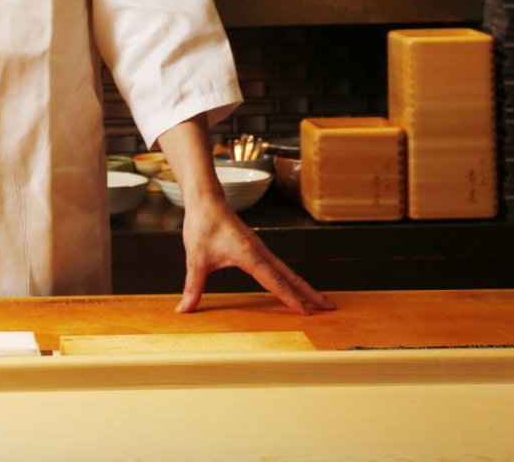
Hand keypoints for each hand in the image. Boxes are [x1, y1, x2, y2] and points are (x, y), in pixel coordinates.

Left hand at [176, 195, 334, 315]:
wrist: (206, 200)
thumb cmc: (202, 225)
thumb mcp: (196, 258)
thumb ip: (193, 286)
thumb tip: (184, 309)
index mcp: (249, 255)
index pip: (274, 281)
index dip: (290, 297)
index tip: (306, 312)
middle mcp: (260, 251)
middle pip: (290, 276)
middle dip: (309, 293)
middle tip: (329, 307)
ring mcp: (261, 249)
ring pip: (287, 271)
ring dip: (303, 285)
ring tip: (319, 300)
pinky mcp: (257, 248)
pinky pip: (279, 266)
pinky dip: (291, 278)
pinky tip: (293, 286)